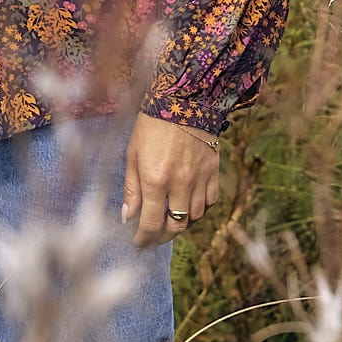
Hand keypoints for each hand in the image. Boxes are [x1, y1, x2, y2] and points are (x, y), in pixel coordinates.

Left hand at [121, 113, 219, 247]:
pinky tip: (189, 204)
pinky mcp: (214, 170)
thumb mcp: (132, 153)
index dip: (144, 239)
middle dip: (162, 237)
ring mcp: (200, 178)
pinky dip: (200, 208)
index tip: (138, 243)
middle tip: (152, 237)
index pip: (151, 224)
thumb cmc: (151, 124)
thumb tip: (127, 218)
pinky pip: (210, 201)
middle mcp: (180, 183)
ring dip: (181, 224)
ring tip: (169, 221)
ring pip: (194, 217)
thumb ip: (131, 188)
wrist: (184, 98)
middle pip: (175, 227)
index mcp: (155, 179)